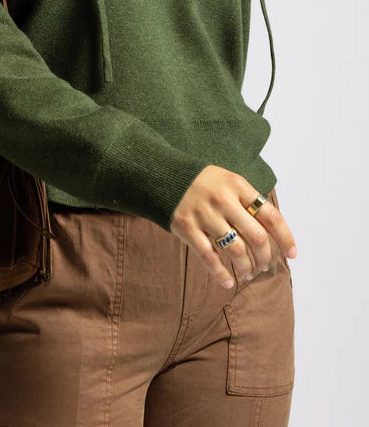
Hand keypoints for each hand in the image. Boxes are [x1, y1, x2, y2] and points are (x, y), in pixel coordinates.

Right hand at [169, 165, 296, 288]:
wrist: (164, 175)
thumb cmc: (204, 182)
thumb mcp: (229, 180)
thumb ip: (248, 200)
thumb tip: (272, 229)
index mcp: (238, 186)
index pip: (270, 215)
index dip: (285, 238)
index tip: (292, 254)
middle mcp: (223, 200)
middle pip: (256, 237)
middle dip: (265, 257)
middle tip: (265, 266)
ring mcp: (205, 215)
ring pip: (235, 250)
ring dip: (246, 267)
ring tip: (248, 273)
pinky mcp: (187, 228)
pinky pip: (209, 257)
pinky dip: (220, 274)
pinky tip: (228, 282)